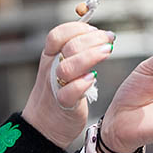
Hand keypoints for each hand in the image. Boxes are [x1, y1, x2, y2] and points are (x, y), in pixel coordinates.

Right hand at [22, 22, 115, 148]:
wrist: (43, 124)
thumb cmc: (59, 93)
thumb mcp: (62, 67)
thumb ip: (76, 51)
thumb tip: (98, 34)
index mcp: (50, 57)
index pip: (58, 35)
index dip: (78, 28)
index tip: (95, 30)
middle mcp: (51, 69)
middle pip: (68, 47)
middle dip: (92, 39)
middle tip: (109, 39)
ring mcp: (55, 86)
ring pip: (67, 68)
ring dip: (89, 57)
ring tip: (107, 52)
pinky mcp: (63, 104)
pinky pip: (69, 93)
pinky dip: (81, 84)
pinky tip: (93, 78)